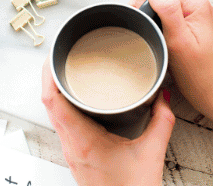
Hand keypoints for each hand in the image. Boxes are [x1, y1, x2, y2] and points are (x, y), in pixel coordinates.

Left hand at [42, 59, 173, 185]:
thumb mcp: (153, 151)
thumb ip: (162, 119)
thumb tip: (164, 96)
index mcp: (83, 141)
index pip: (53, 101)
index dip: (48, 76)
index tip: (54, 57)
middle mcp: (72, 146)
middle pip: (49, 104)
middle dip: (51, 77)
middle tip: (62, 57)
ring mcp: (72, 151)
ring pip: (54, 114)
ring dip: (56, 91)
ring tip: (68, 72)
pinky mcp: (77, 155)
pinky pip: (63, 124)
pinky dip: (65, 106)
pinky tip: (78, 99)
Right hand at [132, 0, 212, 135]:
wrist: (212, 93)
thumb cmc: (200, 74)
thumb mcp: (179, 40)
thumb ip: (167, 9)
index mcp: (195, 4)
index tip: (144, 19)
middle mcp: (196, 6)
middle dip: (146, 8)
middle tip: (150, 31)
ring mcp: (192, 16)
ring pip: (160, 4)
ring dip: (151, 18)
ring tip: (156, 37)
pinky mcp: (188, 26)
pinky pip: (165, 16)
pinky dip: (157, 26)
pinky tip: (160, 39)